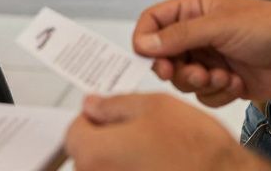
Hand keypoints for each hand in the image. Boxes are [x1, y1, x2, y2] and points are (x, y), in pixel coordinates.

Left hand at [65, 94, 269, 170]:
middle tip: (139, 134)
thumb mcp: (154, 106)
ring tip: (155, 153)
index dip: (93, 119)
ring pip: (108, 170)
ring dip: (122, 161)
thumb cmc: (196, 149)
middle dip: (107, 141)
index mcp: (94, 153)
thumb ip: (114, 105)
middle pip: (88, 156)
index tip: (110, 116)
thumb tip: (93, 106)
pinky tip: (159, 167)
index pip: (74, 132)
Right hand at [132, 0, 270, 107]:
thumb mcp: (219, 25)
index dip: (145, 40)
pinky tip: (237, 82)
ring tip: (222, 76)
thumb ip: (179, 35)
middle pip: (163, 56)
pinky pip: (203, 96)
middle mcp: (198, 33)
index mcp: (194, 9)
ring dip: (201, 82)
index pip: (153, 22)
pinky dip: (218, 93)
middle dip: (176, 69)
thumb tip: (144, 43)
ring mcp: (210, 58)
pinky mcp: (223, 82)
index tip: (148, 58)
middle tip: (191, 73)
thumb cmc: (269, 27)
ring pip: (182, 80)